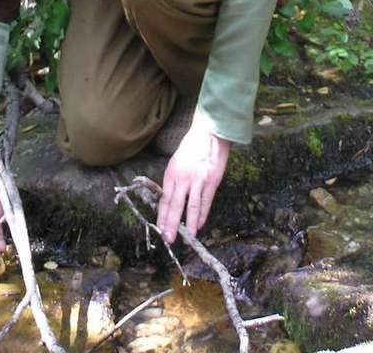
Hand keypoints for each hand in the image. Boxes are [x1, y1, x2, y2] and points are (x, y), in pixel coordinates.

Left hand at [156, 111, 230, 243]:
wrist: (209, 133)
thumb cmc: (192, 146)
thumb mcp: (177, 161)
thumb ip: (174, 179)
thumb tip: (171, 199)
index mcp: (171, 172)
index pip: (165, 198)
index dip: (162, 215)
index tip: (160, 229)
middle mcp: (183, 178)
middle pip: (175, 205)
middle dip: (171, 224)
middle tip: (168, 239)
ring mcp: (198, 180)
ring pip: (191, 207)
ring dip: (188, 224)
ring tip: (186, 238)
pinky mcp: (211, 181)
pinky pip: (206, 202)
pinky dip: (202, 215)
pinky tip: (199, 225)